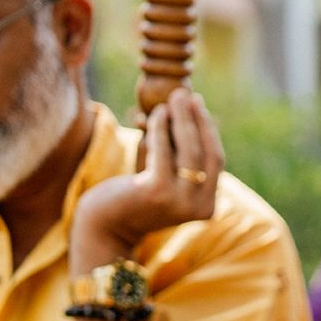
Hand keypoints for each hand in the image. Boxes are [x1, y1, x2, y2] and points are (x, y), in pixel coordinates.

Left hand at [70, 88, 222, 262]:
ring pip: (188, 151)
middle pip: (206, 154)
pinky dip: (160, 128)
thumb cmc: (133, 199)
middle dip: (198, 120)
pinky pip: (162, 151)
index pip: (216, 161)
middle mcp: (199, 207)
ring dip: (182, 119)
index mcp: (206, 208)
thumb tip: (185, 115)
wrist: (104, 226)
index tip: (199, 106)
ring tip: (174, 97)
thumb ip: (179, 160)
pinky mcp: (156, 191)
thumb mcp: (165, 181)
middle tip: (187, 94)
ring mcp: (179, 201)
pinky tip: (157, 113)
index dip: (209, 131)